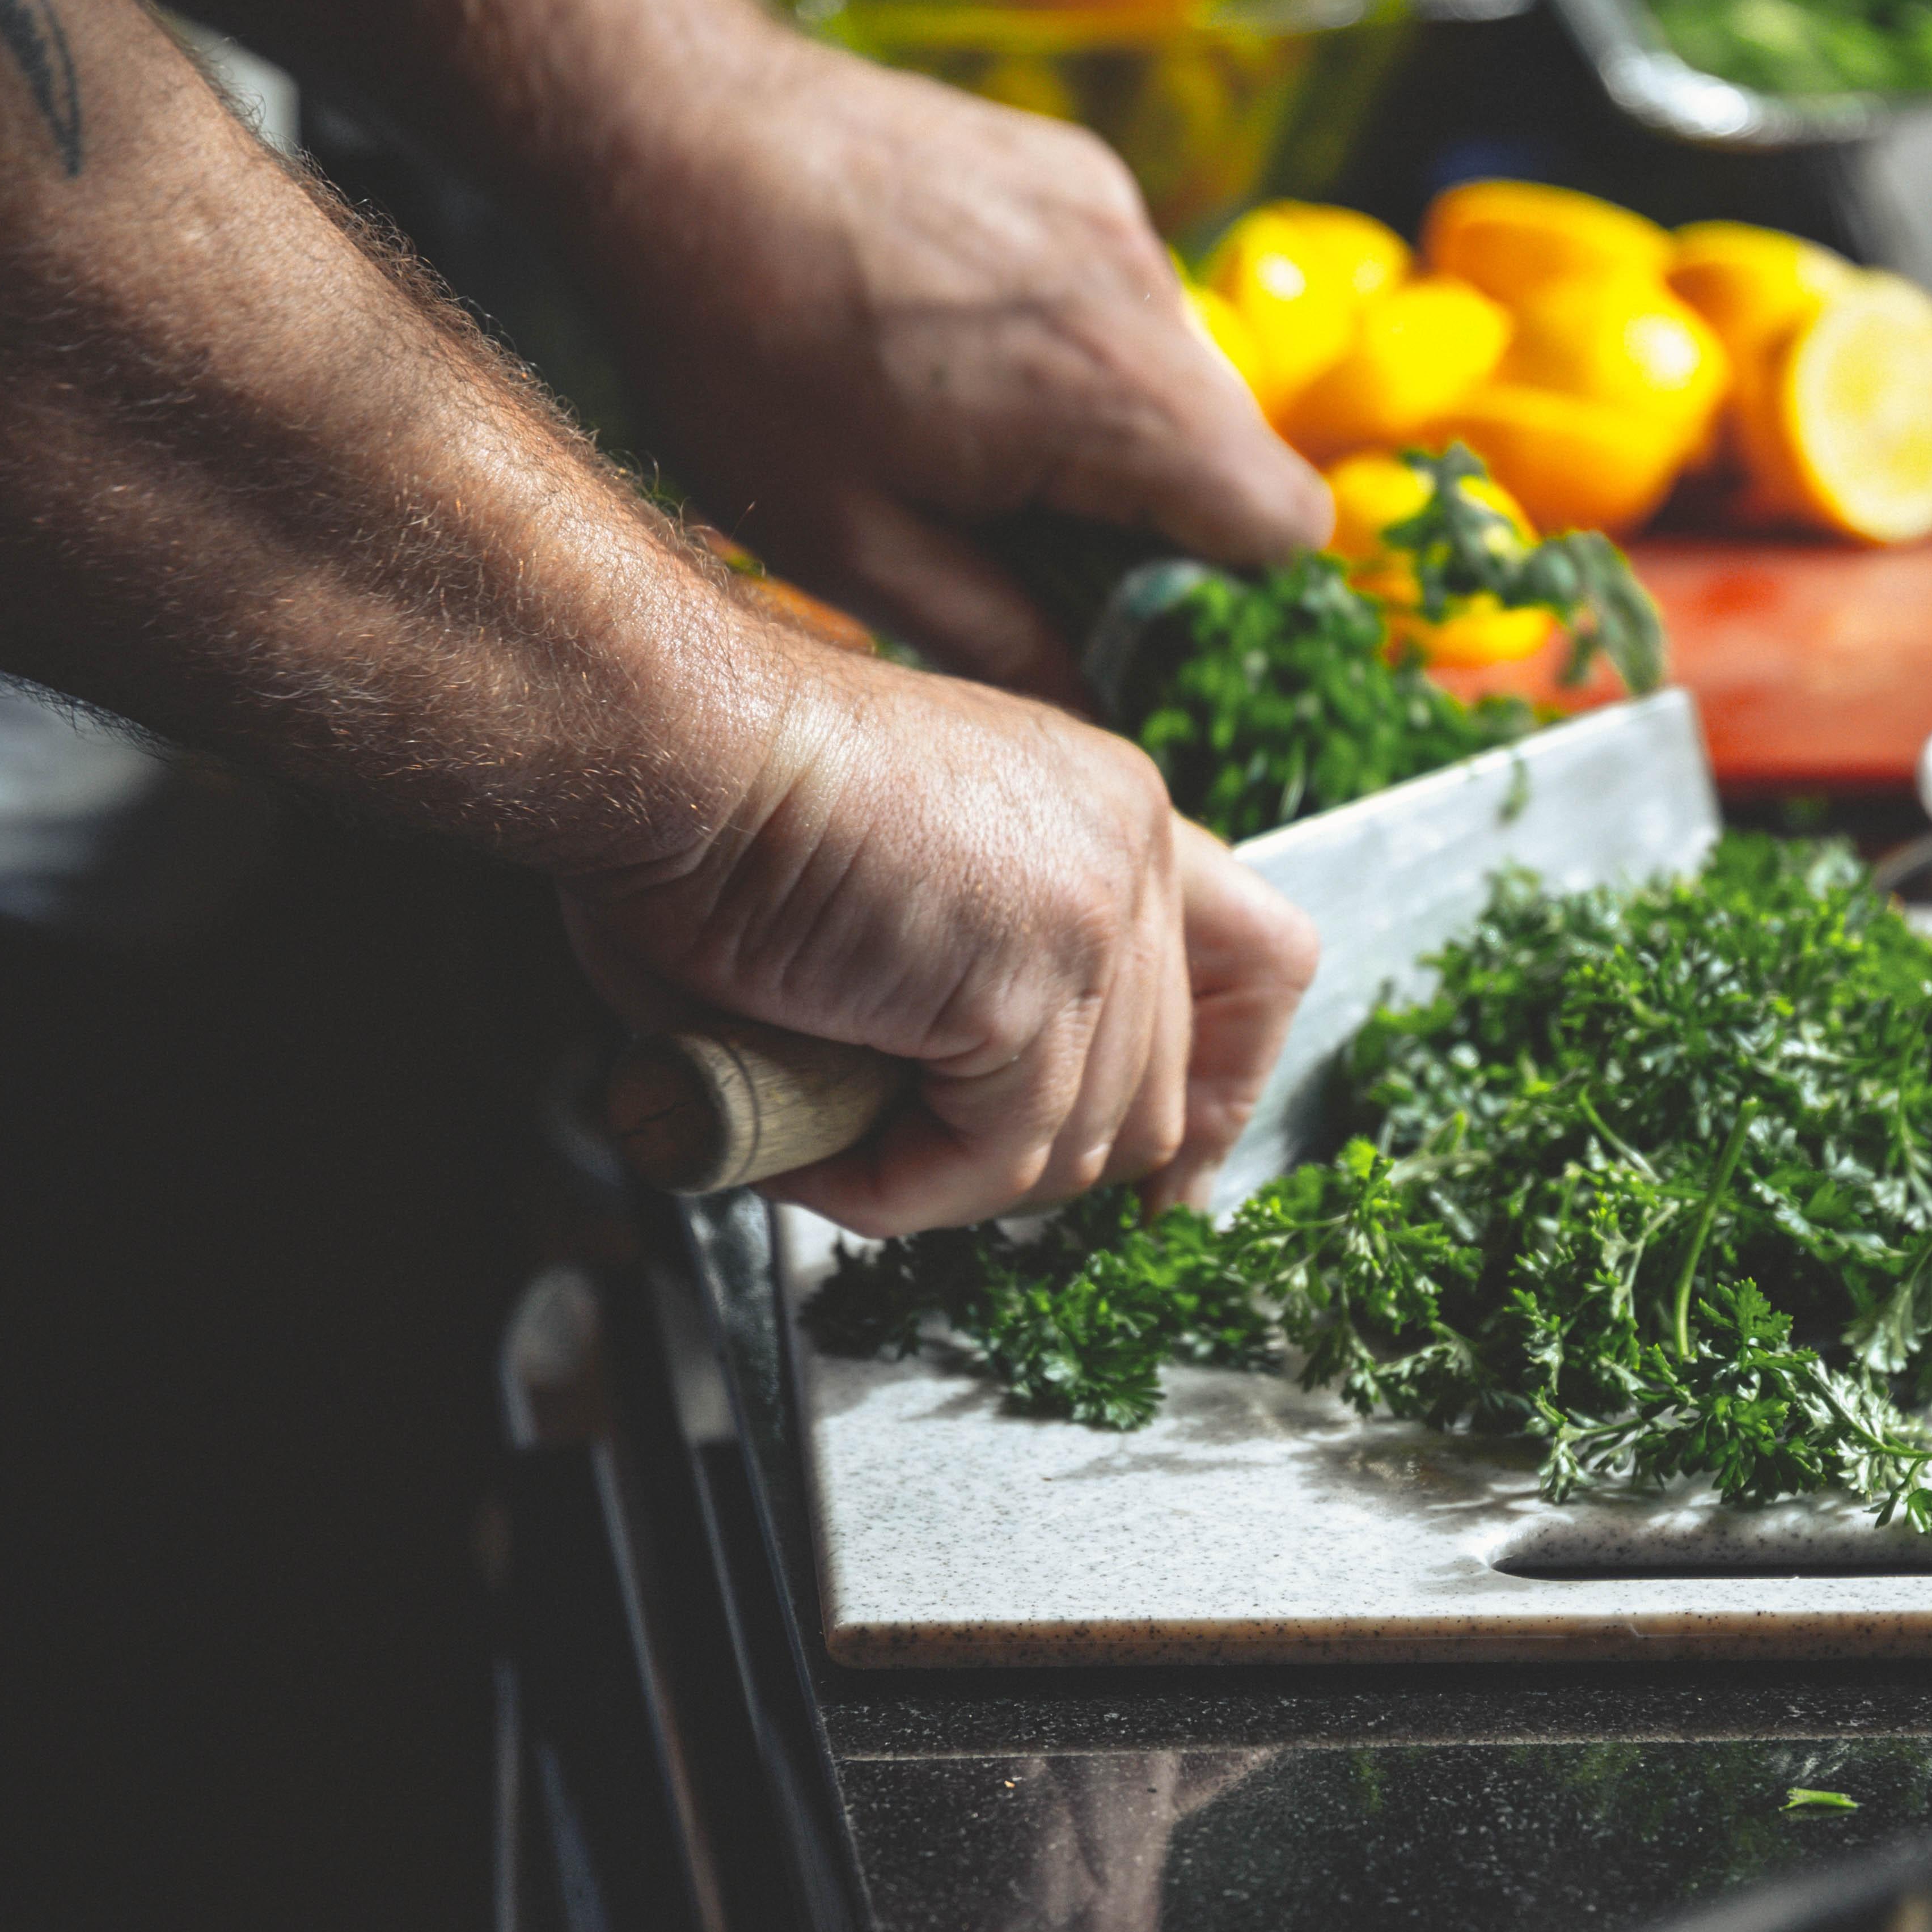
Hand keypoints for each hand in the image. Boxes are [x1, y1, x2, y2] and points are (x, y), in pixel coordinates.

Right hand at [559, 646, 1316, 1232]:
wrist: (671, 744)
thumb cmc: (726, 803)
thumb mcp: (913, 878)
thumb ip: (985, 976)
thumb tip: (991, 1123)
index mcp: (1114, 810)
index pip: (1261, 964)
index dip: (1223, 1083)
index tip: (1170, 1174)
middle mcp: (1131, 850)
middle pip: (1158, 1091)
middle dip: (1041, 1166)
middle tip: (918, 1174)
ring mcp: (1095, 917)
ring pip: (1073, 1147)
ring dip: (945, 1180)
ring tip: (826, 1137)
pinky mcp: (1028, 991)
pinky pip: (987, 1162)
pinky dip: (892, 1188)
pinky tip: (812, 1149)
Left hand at [577, 36, 1331, 700]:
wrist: (667, 132)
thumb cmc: (735, 344)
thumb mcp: (848, 542)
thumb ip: (994, 637)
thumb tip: (1088, 707)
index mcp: (1110, 393)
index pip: (1285, 522)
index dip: (1224, 590)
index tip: (1129, 614)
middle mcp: (1142, 287)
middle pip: (1235, 450)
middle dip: (1154, 515)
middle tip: (1026, 540)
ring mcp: (1112, 212)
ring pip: (1178, 372)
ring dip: (1108, 427)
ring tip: (972, 432)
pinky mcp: (1074, 169)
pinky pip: (1122, 294)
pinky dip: (1072, 343)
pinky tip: (958, 349)